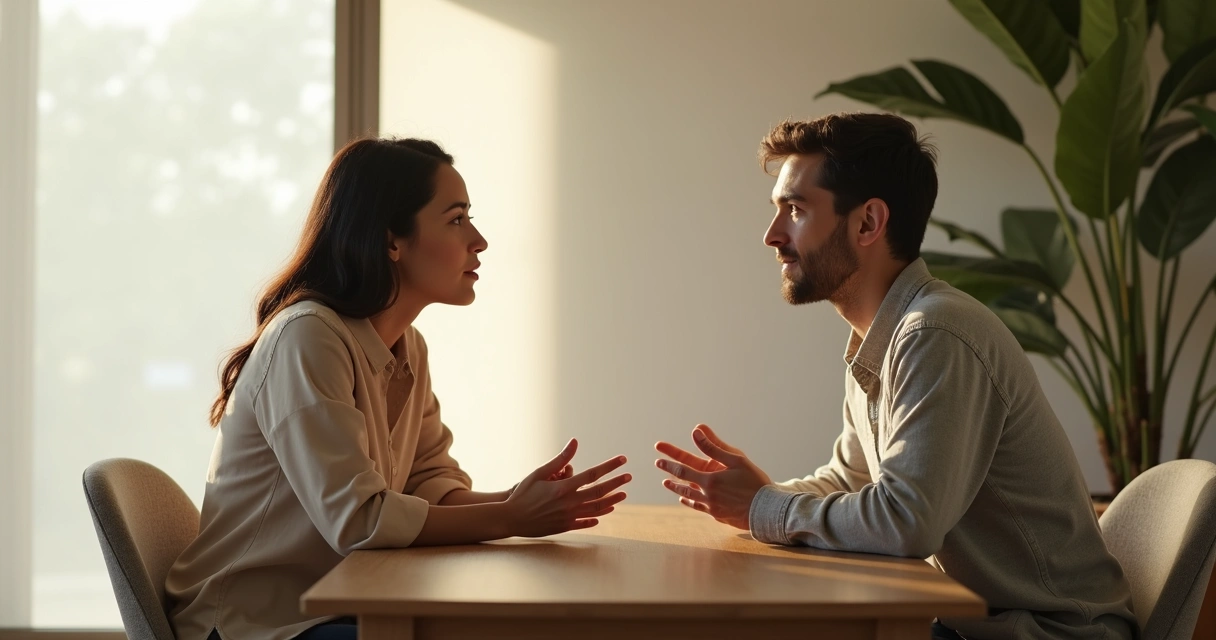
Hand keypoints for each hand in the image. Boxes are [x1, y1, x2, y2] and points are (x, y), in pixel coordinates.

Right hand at [505, 439, 630, 537]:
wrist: (510, 518)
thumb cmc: (523, 493)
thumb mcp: (539, 472)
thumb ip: (560, 459)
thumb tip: (575, 443)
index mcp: (563, 488)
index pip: (593, 474)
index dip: (609, 466)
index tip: (622, 460)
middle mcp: (569, 503)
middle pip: (599, 492)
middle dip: (616, 483)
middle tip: (629, 477)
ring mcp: (568, 517)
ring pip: (596, 509)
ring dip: (611, 501)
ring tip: (623, 495)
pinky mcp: (564, 527)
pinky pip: (585, 522)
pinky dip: (596, 517)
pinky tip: (603, 513)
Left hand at [654, 424, 771, 529]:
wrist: (767, 510)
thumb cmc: (754, 482)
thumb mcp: (736, 459)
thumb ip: (713, 446)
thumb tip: (696, 430)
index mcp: (710, 479)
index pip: (683, 468)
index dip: (670, 460)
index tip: (658, 454)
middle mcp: (707, 495)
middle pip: (682, 482)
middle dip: (669, 472)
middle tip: (658, 464)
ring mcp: (711, 507)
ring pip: (688, 496)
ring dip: (676, 488)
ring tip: (666, 483)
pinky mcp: (717, 516)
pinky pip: (698, 507)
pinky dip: (689, 502)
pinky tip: (684, 499)